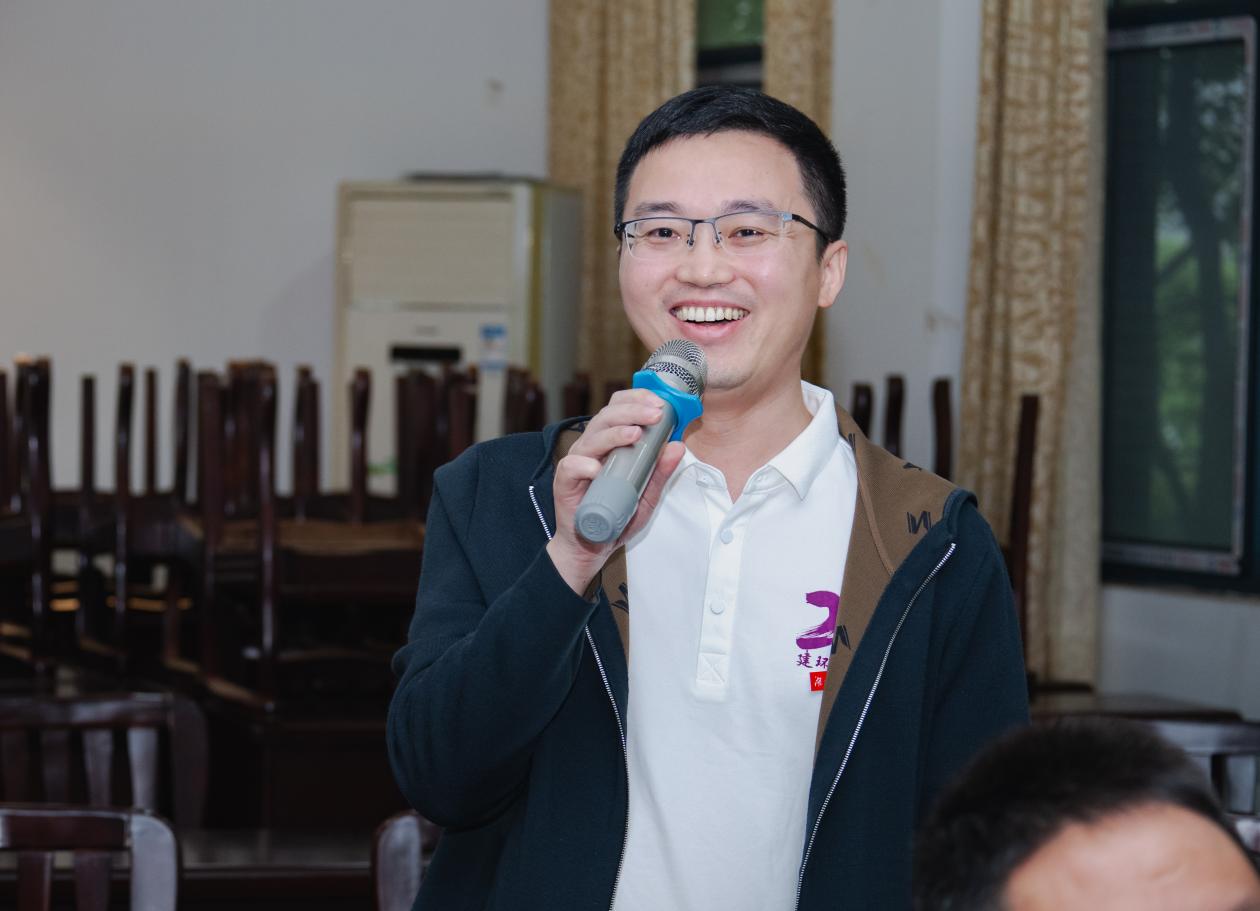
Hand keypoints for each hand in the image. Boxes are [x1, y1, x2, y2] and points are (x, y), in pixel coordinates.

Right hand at [547, 389, 685, 594]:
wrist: (592, 546)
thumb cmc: (617, 516)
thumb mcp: (647, 496)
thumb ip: (661, 473)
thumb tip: (677, 446)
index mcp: (610, 442)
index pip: (618, 408)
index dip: (637, 399)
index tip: (660, 403)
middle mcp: (592, 447)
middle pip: (607, 416)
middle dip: (633, 411)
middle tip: (656, 414)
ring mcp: (577, 462)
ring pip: (592, 437)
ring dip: (614, 433)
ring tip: (636, 434)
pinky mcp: (565, 482)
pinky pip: (571, 467)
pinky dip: (584, 465)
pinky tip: (597, 468)